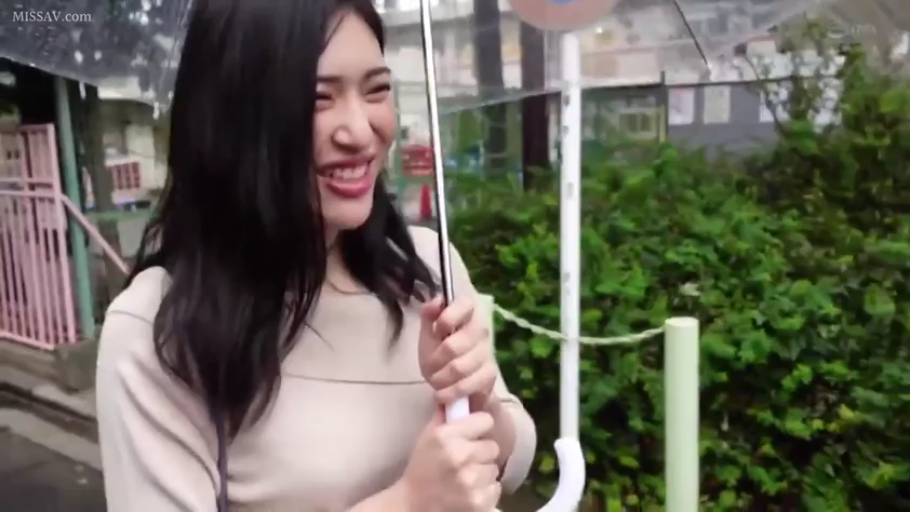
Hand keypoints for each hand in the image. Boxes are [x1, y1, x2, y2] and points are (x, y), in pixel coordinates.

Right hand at [398, 408, 501, 511]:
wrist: (412, 506)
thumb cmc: (421, 468)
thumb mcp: (427, 437)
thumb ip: (445, 415)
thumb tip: (460, 394)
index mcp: (446, 436)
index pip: (486, 420)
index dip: (479, 428)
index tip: (473, 435)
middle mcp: (459, 456)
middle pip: (493, 446)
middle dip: (481, 453)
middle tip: (467, 461)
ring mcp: (469, 481)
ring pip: (494, 469)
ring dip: (483, 473)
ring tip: (466, 478)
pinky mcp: (478, 502)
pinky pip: (495, 488)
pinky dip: (485, 491)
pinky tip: (469, 492)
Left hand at [420, 296, 496, 410]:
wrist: (452, 381)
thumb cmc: (438, 352)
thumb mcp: (428, 333)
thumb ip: (429, 316)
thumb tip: (435, 301)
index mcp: (467, 312)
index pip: (464, 305)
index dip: (447, 319)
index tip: (436, 331)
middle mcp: (481, 328)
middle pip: (455, 345)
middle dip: (436, 360)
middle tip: (430, 367)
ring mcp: (487, 352)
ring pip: (460, 367)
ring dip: (442, 378)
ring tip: (435, 381)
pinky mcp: (490, 373)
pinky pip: (471, 383)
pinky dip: (453, 391)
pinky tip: (444, 394)